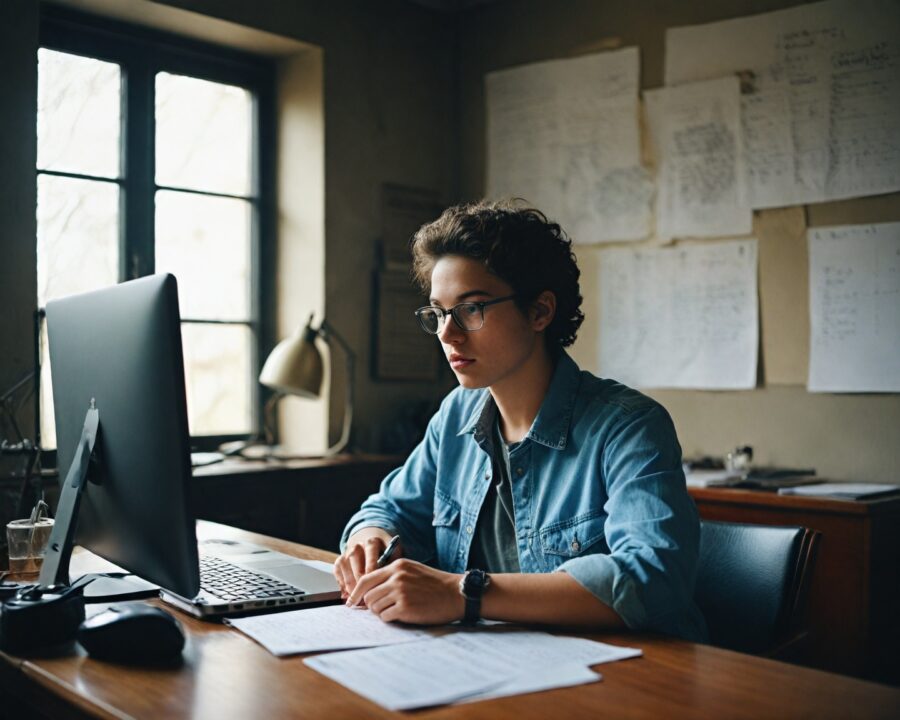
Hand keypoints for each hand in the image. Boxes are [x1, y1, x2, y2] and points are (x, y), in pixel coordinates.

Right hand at [333, 528, 401, 598]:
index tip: (376, 587)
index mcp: (371, 542)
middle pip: (356, 566)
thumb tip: (389, 579)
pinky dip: (342, 584)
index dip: (372, 574)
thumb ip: (393, 562)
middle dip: (362, 584)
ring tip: (359, 598)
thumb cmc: (384, 550)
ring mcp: (346, 553)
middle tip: (368, 597)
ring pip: (346, 570)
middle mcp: (357, 546)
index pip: (370, 557)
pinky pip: (337, 573)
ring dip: (352, 586)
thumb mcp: (393, 550)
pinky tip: (350, 593)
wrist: (370, 538)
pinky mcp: (339, 560)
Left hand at [346, 558, 463, 624]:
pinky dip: (391, 619)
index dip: (356, 593)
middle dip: (371, 606)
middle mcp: (396, 577)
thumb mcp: (413, 571)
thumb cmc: (436, 584)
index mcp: (397, 566)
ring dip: (382, 613)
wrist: (457, 594)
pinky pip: (385, 617)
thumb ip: (393, 576)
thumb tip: (370, 590)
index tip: (352, 603)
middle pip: (368, 596)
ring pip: (375, 608)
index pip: (366, 579)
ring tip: (397, 611)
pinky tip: (403, 616)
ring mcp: (400, 592)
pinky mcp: (405, 608)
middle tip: (382, 610)